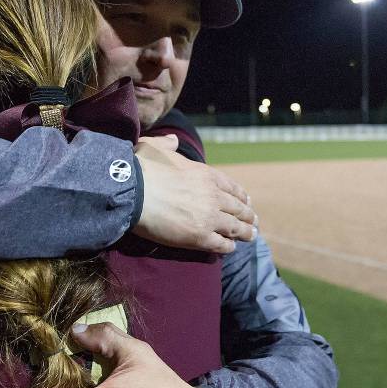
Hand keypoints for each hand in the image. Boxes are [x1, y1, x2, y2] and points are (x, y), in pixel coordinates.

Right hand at [133, 135, 256, 253]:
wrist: (133, 192)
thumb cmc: (142, 169)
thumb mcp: (156, 147)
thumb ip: (167, 144)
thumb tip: (173, 140)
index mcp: (206, 175)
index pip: (231, 187)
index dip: (241, 196)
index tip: (247, 201)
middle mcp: (212, 196)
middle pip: (238, 208)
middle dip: (248, 216)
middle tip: (253, 222)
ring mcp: (209, 218)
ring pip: (235, 227)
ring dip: (245, 233)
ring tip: (250, 237)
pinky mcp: (199, 237)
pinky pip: (221, 244)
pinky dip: (228, 247)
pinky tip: (230, 248)